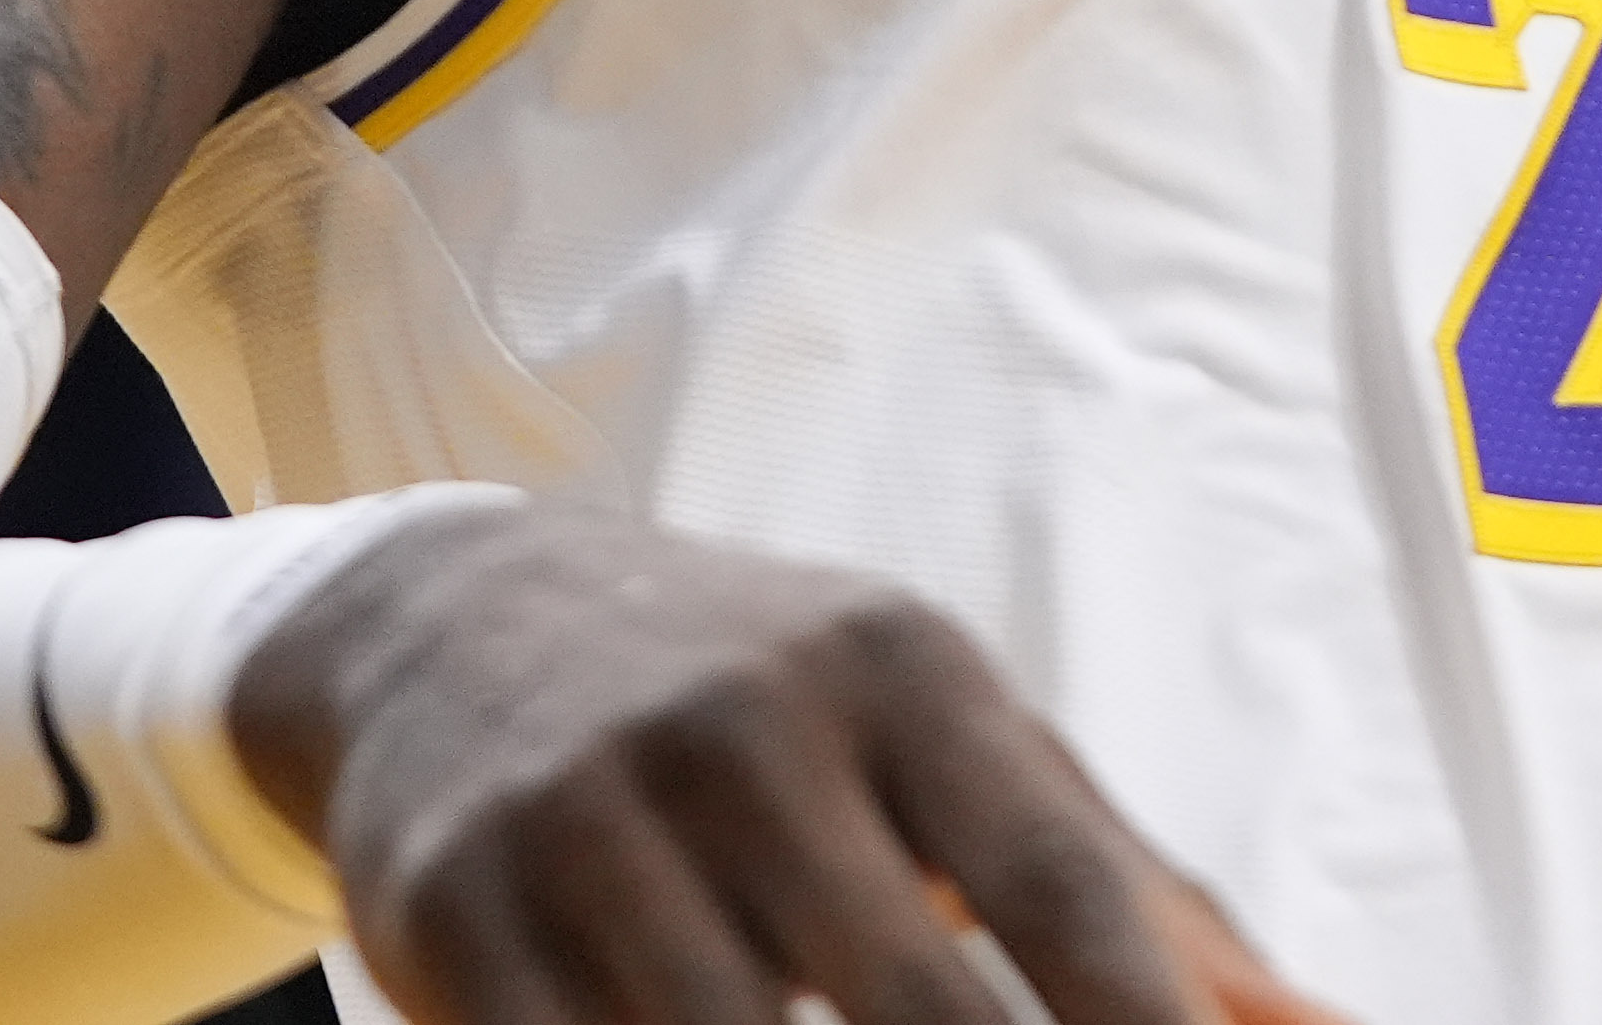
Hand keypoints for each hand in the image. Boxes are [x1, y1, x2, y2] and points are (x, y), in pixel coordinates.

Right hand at [230, 498, 1346, 1024]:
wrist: (463, 617)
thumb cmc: (783, 712)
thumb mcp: (959, 746)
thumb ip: (1136, 896)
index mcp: (902, 673)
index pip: (1056, 879)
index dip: (1145, 1017)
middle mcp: (748, 726)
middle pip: (910, 994)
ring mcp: (591, 817)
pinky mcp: (455, 910)